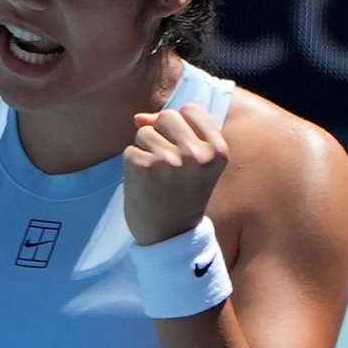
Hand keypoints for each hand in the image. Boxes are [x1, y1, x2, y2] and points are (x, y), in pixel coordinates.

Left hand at [122, 103, 229, 245]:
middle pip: (167, 116)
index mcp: (217, 150)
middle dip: (160, 134)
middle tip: (167, 165)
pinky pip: (130, 150)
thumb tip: (138, 117)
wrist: (170, 236)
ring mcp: (170, 160)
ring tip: (156, 176)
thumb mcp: (195, 163)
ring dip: (145, 150)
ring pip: (144, 131)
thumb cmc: (183, 196)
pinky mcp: (144, 167)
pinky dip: (132, 165)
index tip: (183, 149)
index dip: (180, 125)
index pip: (191, 110)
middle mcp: (196, 153)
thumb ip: (174, 132)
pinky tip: (144, 184)